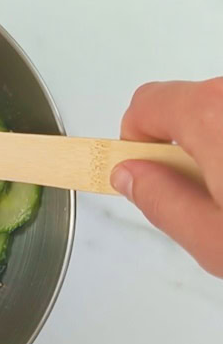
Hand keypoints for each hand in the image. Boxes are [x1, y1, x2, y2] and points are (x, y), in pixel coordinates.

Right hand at [111, 78, 222, 274]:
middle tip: (200, 202)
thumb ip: (162, 202)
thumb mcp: (213, 238)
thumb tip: (130, 177)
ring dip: (216, 149)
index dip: (133, 143)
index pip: (145, 105)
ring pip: (217, 114)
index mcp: (211, 115)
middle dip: (181, 150)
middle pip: (186, 108)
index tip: (134, 171)